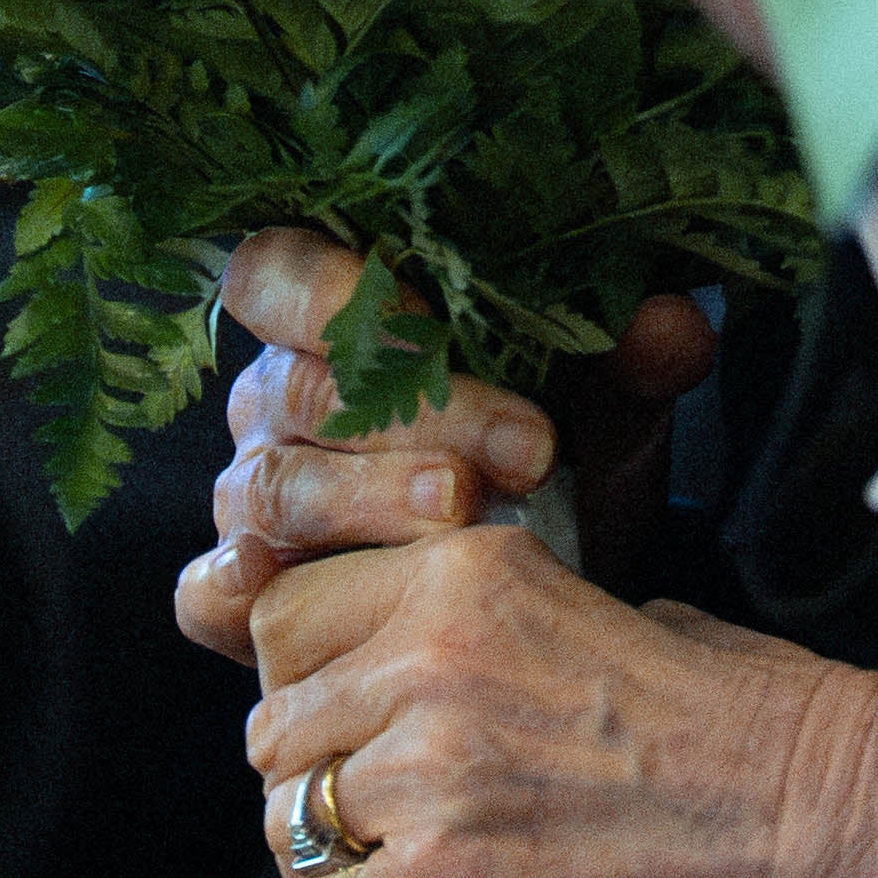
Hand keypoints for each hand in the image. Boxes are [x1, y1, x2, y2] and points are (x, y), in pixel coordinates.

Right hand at [172, 226, 710, 666]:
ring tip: (464, 514)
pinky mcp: (238, 595)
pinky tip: (275, 583)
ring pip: (269, 488)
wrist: (545, 605)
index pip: (282, 273)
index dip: (343, 293)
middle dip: (410, 417)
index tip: (446, 326)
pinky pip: (205, 593)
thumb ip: (634, 365)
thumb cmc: (553, 473)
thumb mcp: (607, 416)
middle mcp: (275, 406)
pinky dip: (231, 588)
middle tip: (519, 452)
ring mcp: (248, 500)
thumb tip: (673, 323)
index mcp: (333, 328)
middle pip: (299, 391)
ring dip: (363, 501)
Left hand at [243, 527, 877, 877]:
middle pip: (275, 728)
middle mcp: (429, 660)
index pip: (290, 615)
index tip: (339, 712)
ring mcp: (428, 775)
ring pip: (287, 827)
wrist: (822, 820)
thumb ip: (497, 625)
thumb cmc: (751, 720)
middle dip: (311, 775)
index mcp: (468, 573)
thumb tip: (431, 667)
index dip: (308, 675)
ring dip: (324, 862)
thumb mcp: (615, 605)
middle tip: (367, 810)